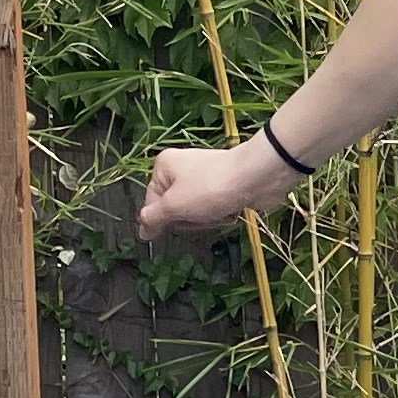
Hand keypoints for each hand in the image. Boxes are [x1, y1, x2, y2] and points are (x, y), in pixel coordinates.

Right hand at [138, 136, 304, 246]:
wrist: (256, 177)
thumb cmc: (210, 187)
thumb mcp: (173, 205)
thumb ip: (153, 218)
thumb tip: (142, 230)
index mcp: (165, 166)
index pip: (151, 202)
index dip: (159, 218)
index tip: (161, 230)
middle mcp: (183, 169)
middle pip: (175, 209)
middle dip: (189, 218)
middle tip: (198, 212)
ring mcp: (205, 178)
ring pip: (197, 213)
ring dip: (208, 218)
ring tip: (218, 209)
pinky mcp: (225, 187)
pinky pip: (215, 210)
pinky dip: (222, 214)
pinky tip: (231, 208)